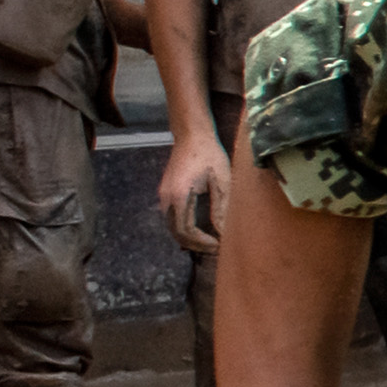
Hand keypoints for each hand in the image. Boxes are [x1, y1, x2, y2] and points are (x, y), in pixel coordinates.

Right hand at [157, 133, 226, 257]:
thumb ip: (221, 208)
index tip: (219, 246)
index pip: (185, 230)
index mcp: (178, 196)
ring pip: (172, 226)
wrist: (192, 136)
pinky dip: (184, 228)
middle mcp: (166, 197)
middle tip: (216, 250)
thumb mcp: (222, 181)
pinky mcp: (166, 192)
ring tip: (210, 243)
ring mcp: (163, 195)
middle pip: (175, 232)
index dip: (202, 242)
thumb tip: (223, 232)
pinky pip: (172, 217)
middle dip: (195, 244)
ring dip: (189, 238)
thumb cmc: (210, 155)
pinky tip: (201, 230)